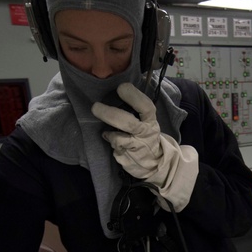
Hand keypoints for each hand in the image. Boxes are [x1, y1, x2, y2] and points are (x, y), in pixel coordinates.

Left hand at [92, 83, 198, 210]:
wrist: (156, 165)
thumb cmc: (146, 137)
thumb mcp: (148, 123)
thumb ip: (137, 111)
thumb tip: (118, 93)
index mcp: (150, 121)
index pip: (145, 107)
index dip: (134, 96)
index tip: (122, 87)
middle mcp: (145, 134)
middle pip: (127, 123)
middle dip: (110, 114)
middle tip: (95, 107)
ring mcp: (136, 148)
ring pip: (118, 140)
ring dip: (110, 135)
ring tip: (107, 133)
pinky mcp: (127, 160)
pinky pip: (115, 150)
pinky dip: (112, 145)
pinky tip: (115, 145)